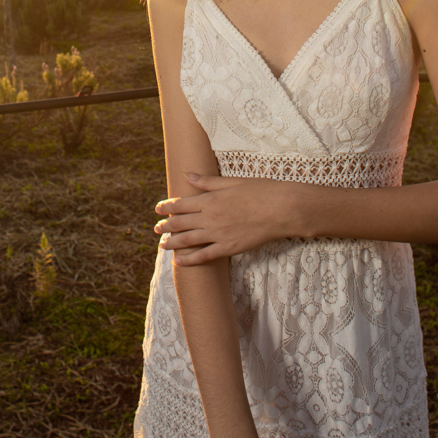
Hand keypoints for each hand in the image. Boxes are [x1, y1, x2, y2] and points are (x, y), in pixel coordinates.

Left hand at [154, 173, 303, 264]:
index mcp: (210, 200)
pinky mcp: (229, 248)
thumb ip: (207, 182)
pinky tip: (179, 261)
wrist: (282, 209)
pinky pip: (204, 256)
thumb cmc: (260, 191)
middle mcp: (210, 218)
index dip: (167, 207)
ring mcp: (218, 234)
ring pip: (188, 240)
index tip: (158, 209)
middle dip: (166, 226)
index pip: (181, 204)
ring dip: (172, 242)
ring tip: (162, 244)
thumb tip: (187, 175)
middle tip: (156, 228)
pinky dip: (189, 260)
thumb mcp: (232, 181)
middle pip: (181, 223)